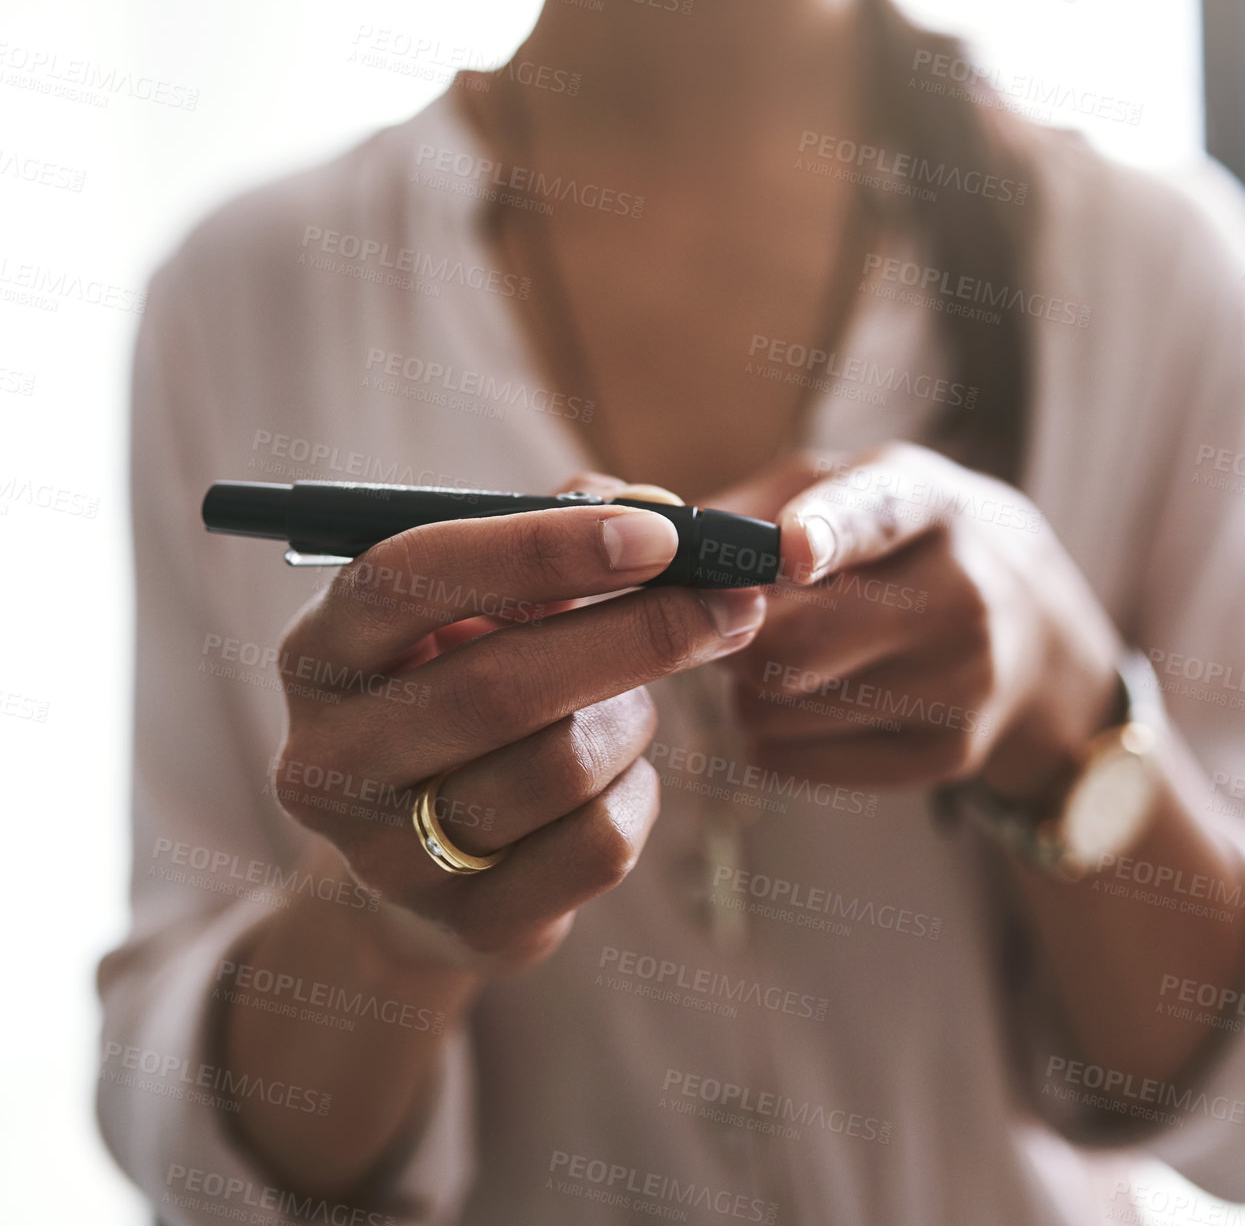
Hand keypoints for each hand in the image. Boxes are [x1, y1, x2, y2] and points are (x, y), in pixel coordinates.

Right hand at [271, 471, 765, 975]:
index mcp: (318, 651)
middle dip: (640, 632)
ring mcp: (386, 858)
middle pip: (500, 684)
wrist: (423, 861)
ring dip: (634, 719)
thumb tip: (659, 509)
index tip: (661, 532)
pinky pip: (599, 846)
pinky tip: (618, 777)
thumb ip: (559, 534)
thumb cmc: (464, 687)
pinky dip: (639, 792)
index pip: (410, 577)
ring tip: (633, 705)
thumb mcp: (481, 604)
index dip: (540, 548)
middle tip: (733, 602)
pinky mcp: (466, 927)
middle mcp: (328, 758)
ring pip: (564, 766)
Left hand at [710, 443, 1122, 796]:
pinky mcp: (947, 756)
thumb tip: (655, 541)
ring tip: (775, 660)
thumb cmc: (903, 541)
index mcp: (928, 505)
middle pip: (798, 643)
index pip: (876, 517)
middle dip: (734, 639)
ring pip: (780, 710)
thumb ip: (754, 506)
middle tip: (728, 622)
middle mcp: (961, 594)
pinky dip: (770, 738)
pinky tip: (804, 704)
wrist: (1033, 627)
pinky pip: (795, 762)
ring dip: (744, 691)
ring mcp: (963, 683)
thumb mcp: (850, 485)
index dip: (827, 533)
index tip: (790, 549)